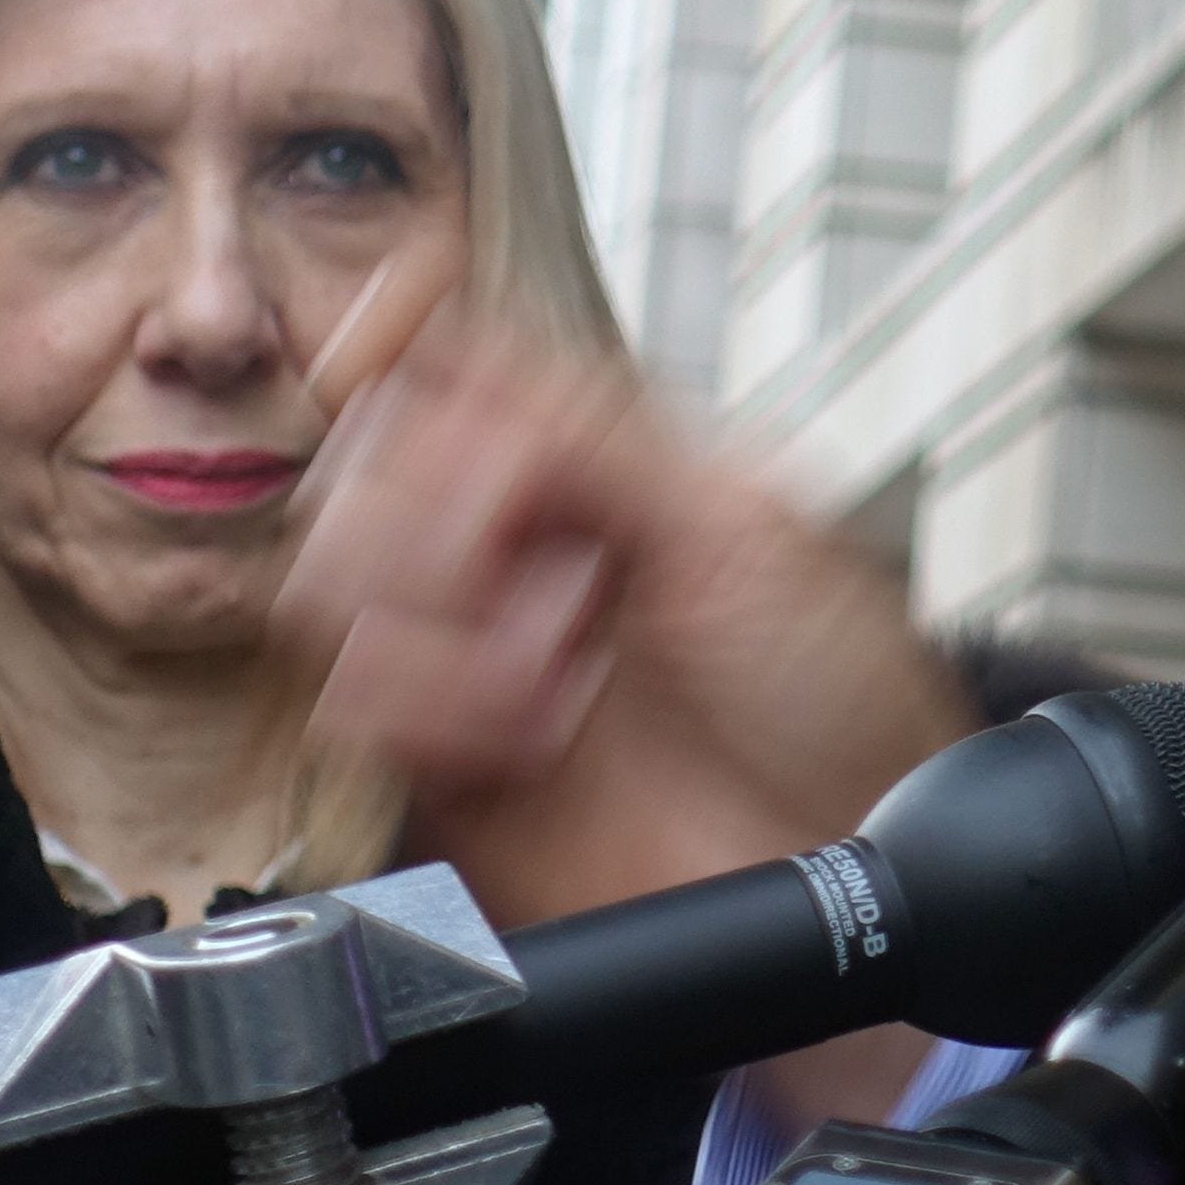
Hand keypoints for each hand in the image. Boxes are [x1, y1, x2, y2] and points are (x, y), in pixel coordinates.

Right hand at [278, 305, 972, 929]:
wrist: (841, 862)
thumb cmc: (847, 700)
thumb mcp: (743, 527)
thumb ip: (589, 431)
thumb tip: (457, 322)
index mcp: (603, 472)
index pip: (454, 377)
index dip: (405, 353)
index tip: (382, 348)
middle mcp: (524, 554)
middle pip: (370, 470)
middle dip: (441, 508)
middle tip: (553, 562)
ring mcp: (478, 656)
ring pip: (337, 581)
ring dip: (442, 620)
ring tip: (559, 663)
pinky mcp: (446, 764)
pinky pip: (352, 702)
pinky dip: (433, 709)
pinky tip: (532, 732)